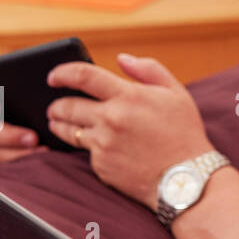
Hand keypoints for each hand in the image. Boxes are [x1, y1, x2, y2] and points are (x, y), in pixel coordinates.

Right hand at [0, 85, 47, 162]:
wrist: (57, 116)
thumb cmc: (44, 94)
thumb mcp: (38, 85)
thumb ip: (32, 82)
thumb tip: (43, 79)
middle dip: (8, 136)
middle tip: (33, 137)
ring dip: (17, 153)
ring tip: (43, 150)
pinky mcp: (5, 157)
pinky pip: (6, 167)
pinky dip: (24, 164)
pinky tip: (45, 158)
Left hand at [45, 54, 215, 210]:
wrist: (186, 179)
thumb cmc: (185, 134)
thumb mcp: (176, 94)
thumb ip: (149, 70)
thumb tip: (122, 59)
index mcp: (128, 96)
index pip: (83, 76)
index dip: (62, 73)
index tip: (52, 77)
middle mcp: (111, 119)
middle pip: (67, 106)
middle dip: (56, 105)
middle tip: (54, 106)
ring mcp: (104, 145)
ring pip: (69, 131)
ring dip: (60, 125)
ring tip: (59, 123)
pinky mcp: (102, 166)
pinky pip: (87, 153)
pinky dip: (89, 149)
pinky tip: (98, 148)